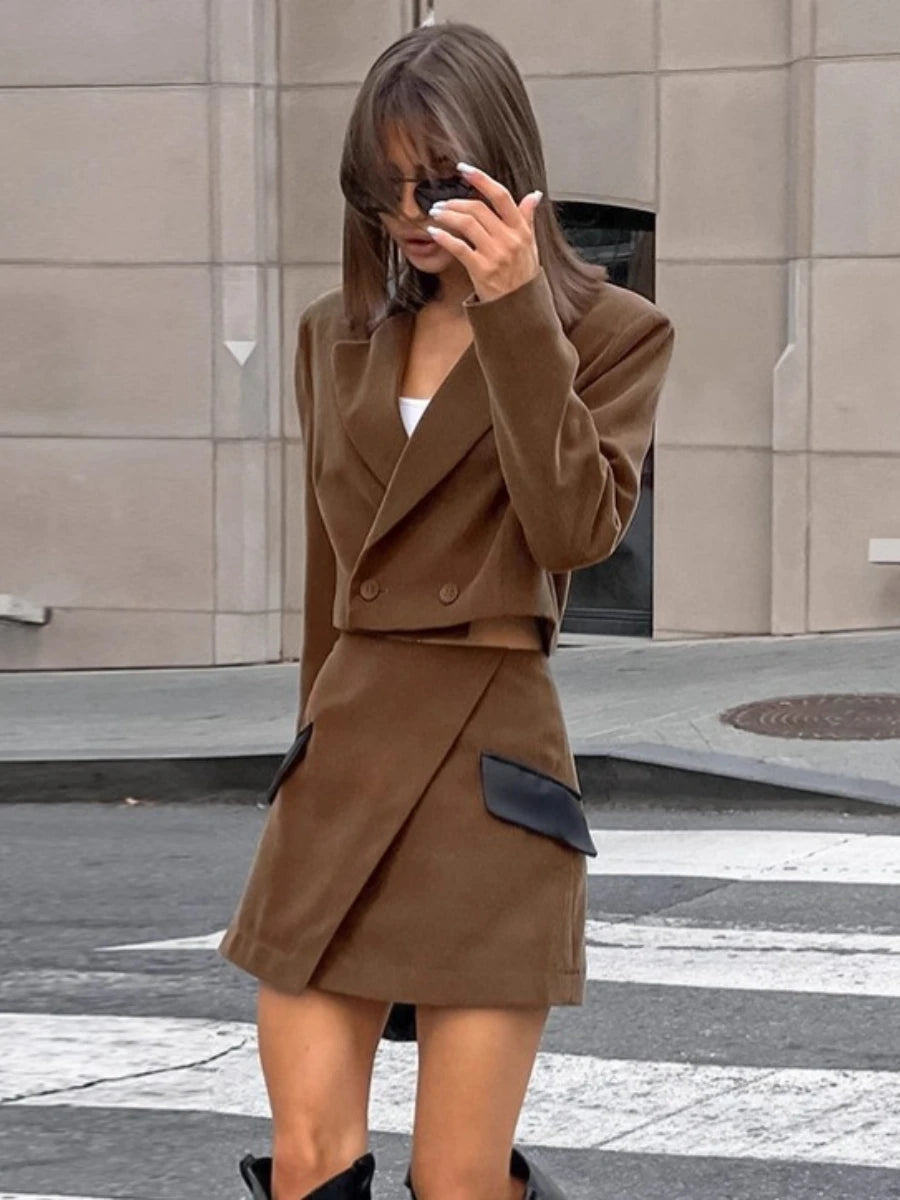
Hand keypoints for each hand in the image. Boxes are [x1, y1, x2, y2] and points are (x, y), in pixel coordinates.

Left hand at [425, 162, 542, 302]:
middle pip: (478, 208)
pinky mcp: (481, 270)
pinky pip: (458, 248)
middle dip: (455, 201)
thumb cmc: (523, 277)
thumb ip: (528, 219)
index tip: (464, 169)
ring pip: (466, 224)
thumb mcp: (531, 245)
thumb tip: (534, 195)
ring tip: (435, 214)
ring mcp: (495, 255)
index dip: (481, 179)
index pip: (501, 196)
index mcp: (521, 229)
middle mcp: (509, 239)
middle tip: (441, 202)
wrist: (520, 308)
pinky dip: (443, 237)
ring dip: (446, 215)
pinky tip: (433, 232)